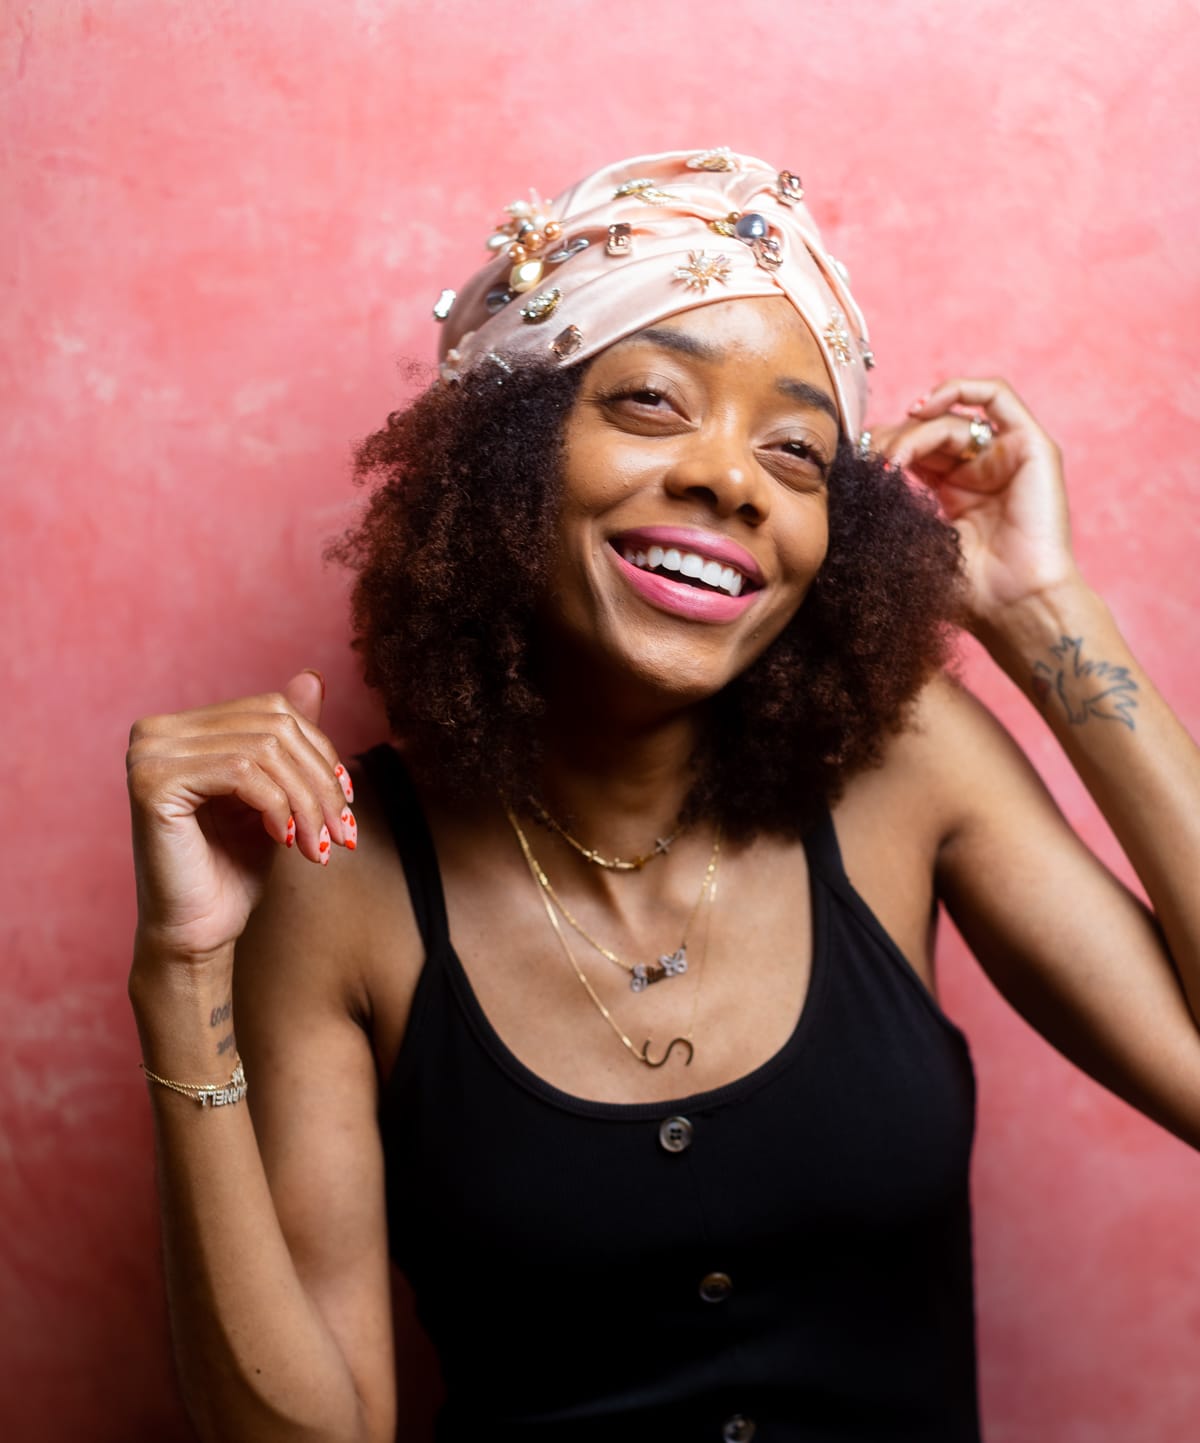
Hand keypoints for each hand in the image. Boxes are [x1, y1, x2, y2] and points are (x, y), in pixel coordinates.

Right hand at [126, 670, 356, 964]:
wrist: (197, 933)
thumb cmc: (232, 869)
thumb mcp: (276, 794)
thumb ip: (286, 739)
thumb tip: (313, 676)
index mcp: (183, 728)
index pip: (274, 710)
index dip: (321, 753)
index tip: (348, 803)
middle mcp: (157, 731)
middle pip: (274, 727)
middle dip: (321, 783)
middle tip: (344, 833)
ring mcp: (149, 752)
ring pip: (265, 750)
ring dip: (308, 804)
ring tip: (321, 847)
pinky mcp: (152, 782)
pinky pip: (242, 773)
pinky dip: (279, 809)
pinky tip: (286, 843)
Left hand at [870, 378, 1079, 630]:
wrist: (1014, 606)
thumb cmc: (967, 591)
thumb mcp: (913, 545)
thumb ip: (890, 512)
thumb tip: (847, 490)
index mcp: (950, 492)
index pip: (909, 452)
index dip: (881, 451)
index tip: (857, 468)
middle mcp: (978, 470)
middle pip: (926, 432)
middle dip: (893, 441)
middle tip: (873, 465)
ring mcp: (1004, 456)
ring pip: (950, 419)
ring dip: (914, 430)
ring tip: (894, 458)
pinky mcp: (1030, 446)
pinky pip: (995, 395)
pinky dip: (958, 389)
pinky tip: (923, 409)